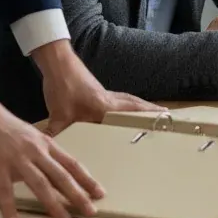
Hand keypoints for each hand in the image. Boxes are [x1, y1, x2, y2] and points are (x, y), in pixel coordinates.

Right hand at [0, 83, 102, 217]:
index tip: (99, 192)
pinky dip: (9, 207)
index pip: (71, 163)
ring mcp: (17, 158)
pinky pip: (5, 190)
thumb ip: (38, 153)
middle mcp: (35, 151)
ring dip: (53, 203)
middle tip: (91, 211)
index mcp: (44, 143)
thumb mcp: (27, 136)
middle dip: (78, 195)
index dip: (87, 179)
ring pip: (40, 183)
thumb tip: (46, 172)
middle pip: (61, 175)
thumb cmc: (1, 124)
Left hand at [32, 39, 156, 136]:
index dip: (149, 114)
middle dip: (149, 110)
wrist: (57, 63)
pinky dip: (127, 104)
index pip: (133, 110)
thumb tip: (51, 154)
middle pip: (135, 103)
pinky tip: (121, 113)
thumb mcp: (58, 115)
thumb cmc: (62, 86)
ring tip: (150, 114)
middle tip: (165, 116)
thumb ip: (57, 135)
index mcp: (105, 105)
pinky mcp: (97, 91)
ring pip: (127, 100)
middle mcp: (109, 98)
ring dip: (139, 106)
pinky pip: (118, 99)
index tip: (166, 117)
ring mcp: (104, 93)